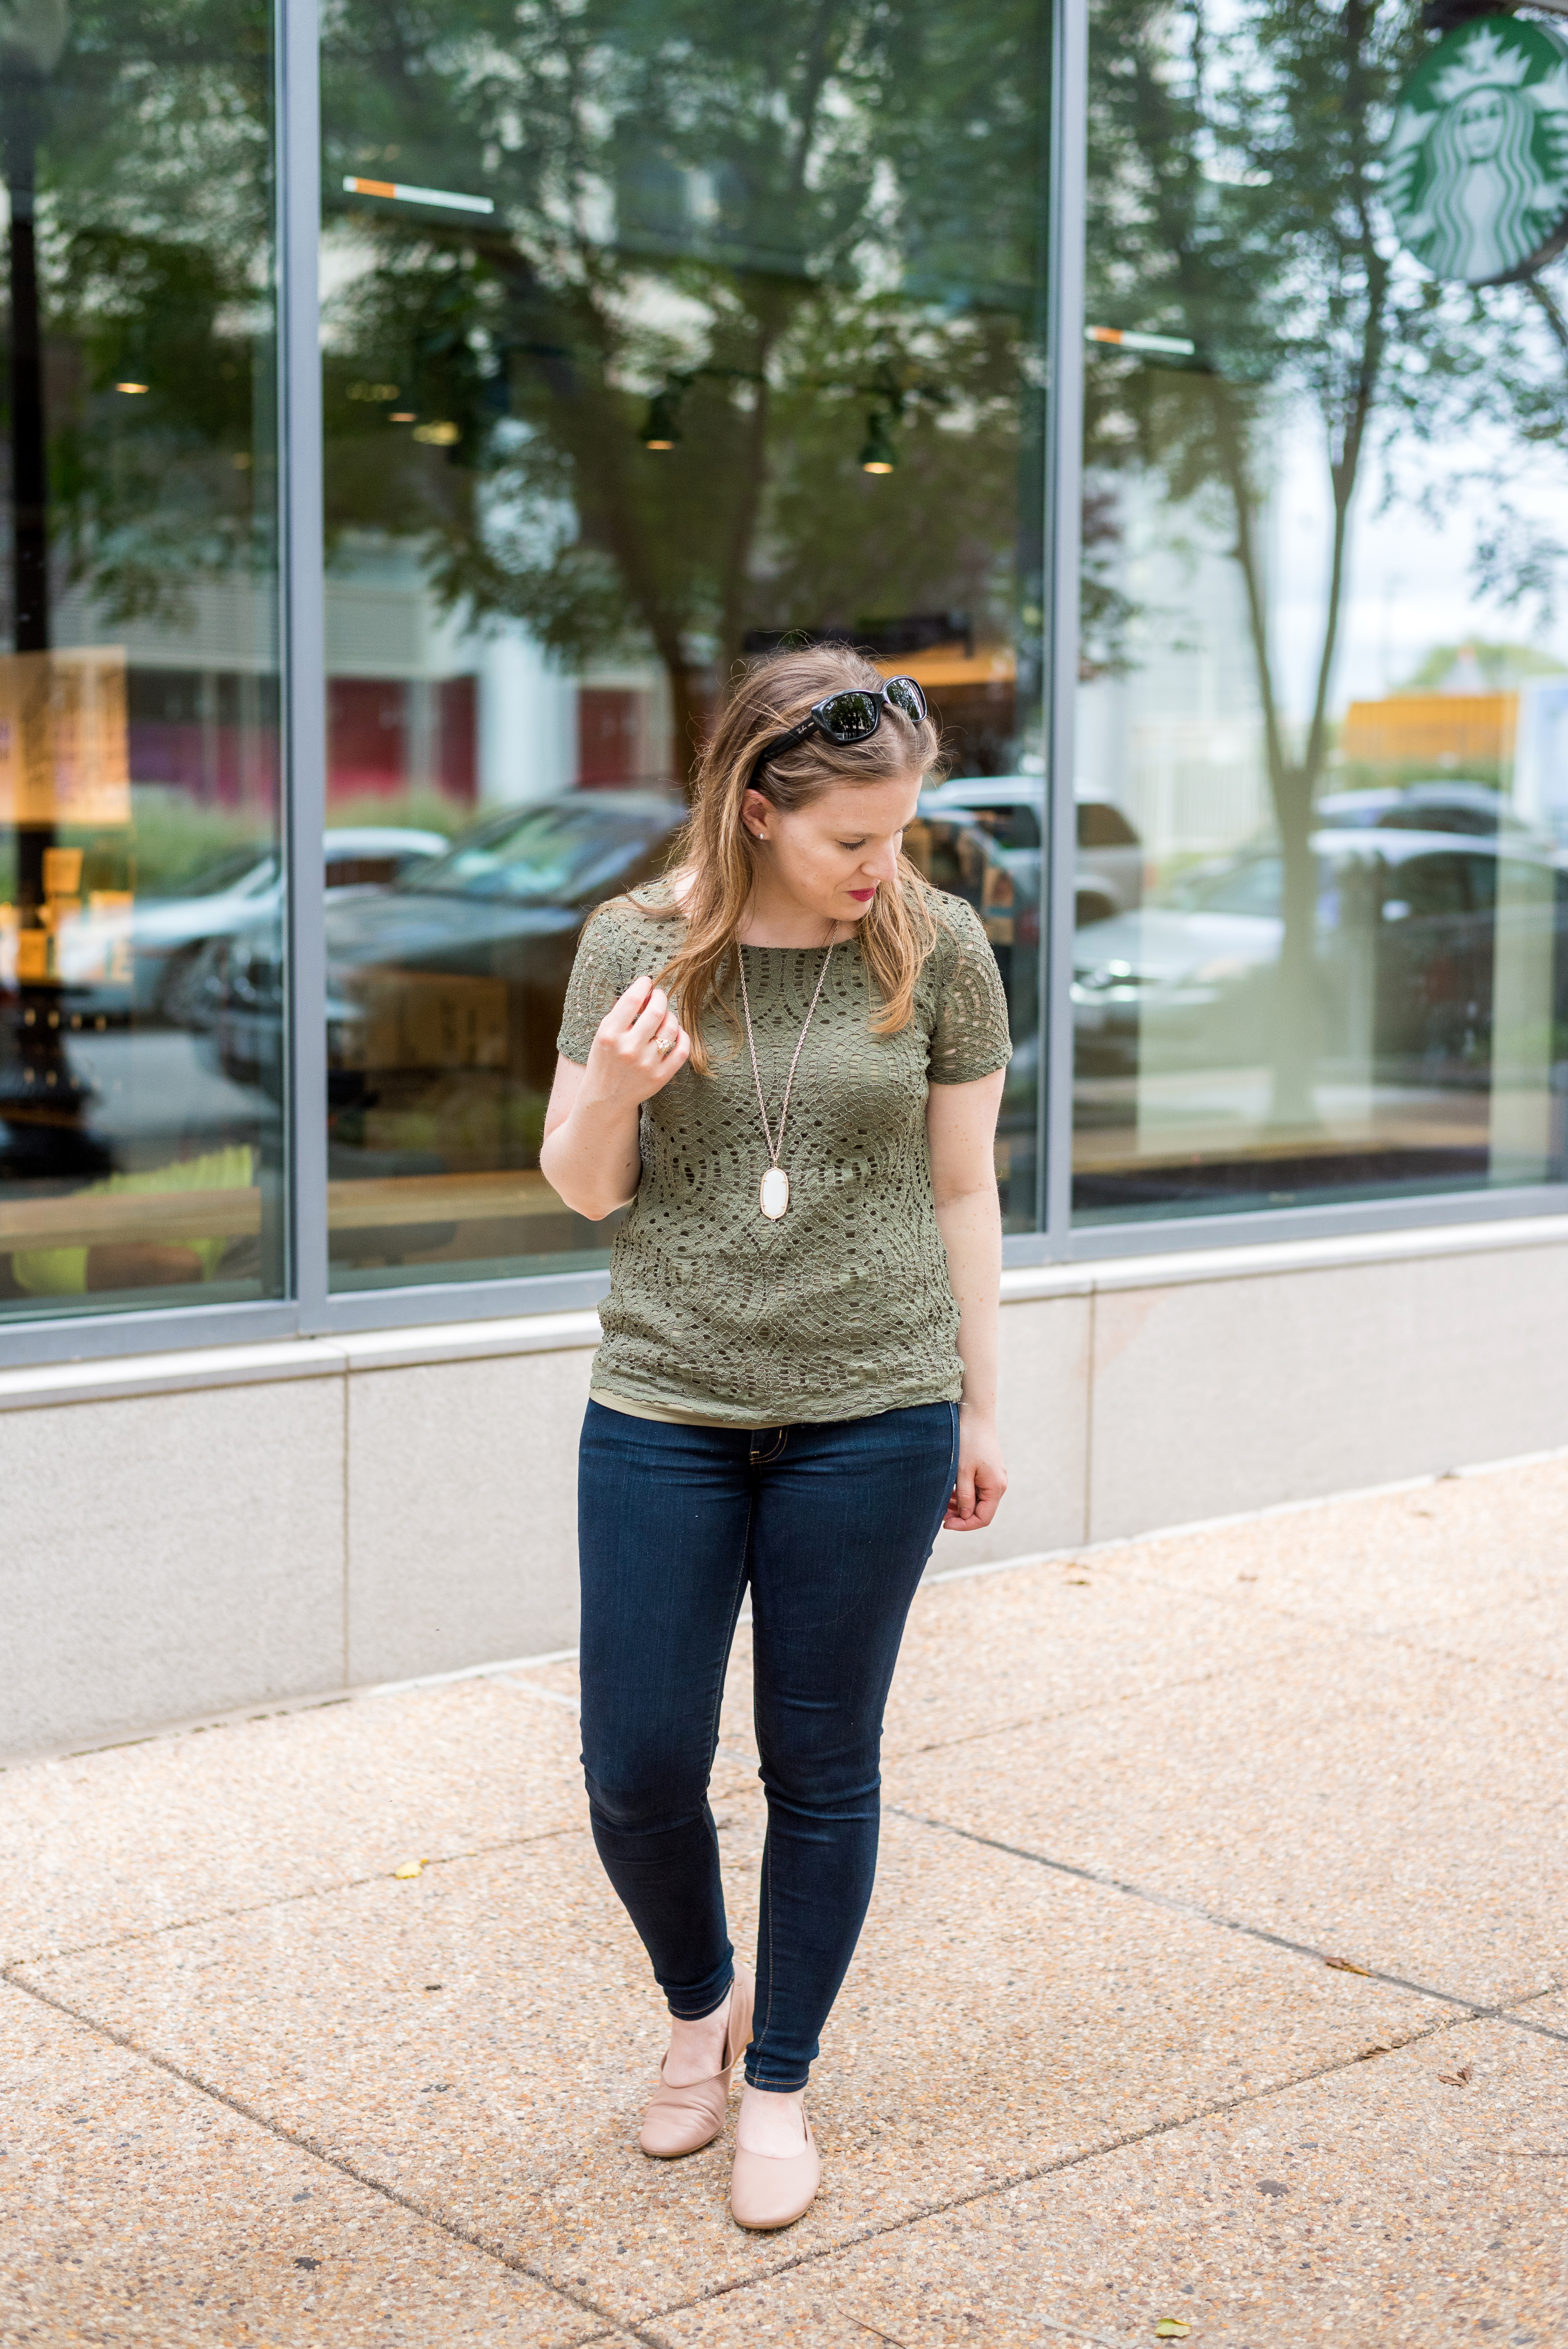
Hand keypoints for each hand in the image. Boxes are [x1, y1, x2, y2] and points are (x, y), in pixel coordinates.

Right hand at [586, 974, 690, 1107]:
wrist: (605, 1098)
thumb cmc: (604, 1061)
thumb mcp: (603, 1034)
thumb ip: (621, 1013)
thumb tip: (645, 991)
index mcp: (609, 1035)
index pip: (631, 1000)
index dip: (643, 985)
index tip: (646, 982)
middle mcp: (628, 1049)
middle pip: (656, 1011)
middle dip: (660, 997)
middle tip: (659, 995)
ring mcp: (646, 1064)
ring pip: (671, 1029)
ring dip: (671, 1016)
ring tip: (664, 1016)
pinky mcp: (660, 1077)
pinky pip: (682, 1050)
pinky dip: (683, 1037)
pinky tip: (677, 1032)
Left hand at [945, 1406, 1005, 1530]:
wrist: (976, 1415)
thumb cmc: (968, 1441)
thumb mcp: (962, 1471)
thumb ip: (964, 1497)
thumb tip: (964, 1516)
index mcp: (995, 1487)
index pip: (983, 1518)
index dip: (964, 1525)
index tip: (945, 1524)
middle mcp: (998, 1485)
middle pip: (980, 1511)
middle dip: (960, 1516)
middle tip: (940, 1515)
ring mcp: (994, 1478)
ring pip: (977, 1501)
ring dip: (960, 1506)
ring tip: (942, 1504)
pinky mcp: (987, 1471)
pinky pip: (976, 1490)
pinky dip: (963, 1495)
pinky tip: (949, 1493)